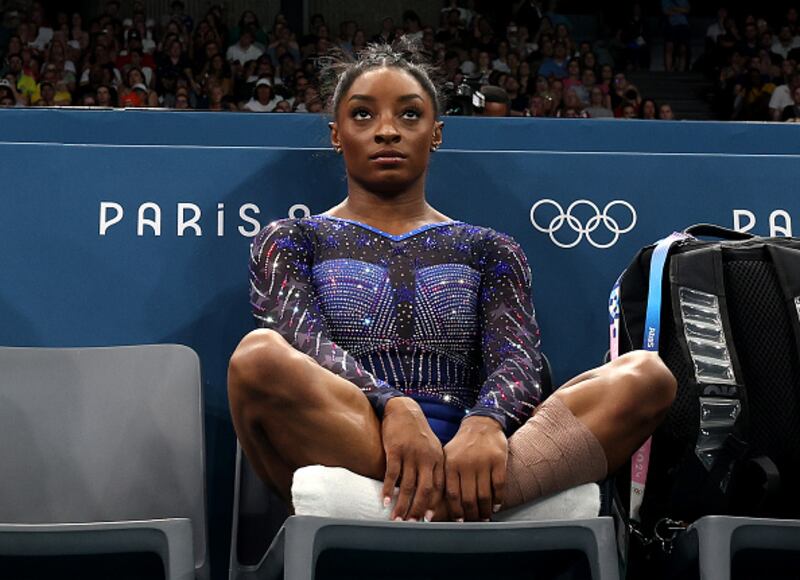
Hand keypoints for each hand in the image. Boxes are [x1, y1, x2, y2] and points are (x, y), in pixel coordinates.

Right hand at [381, 397, 444, 520]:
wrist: (403, 409)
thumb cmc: (416, 432)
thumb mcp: (431, 447)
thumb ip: (432, 467)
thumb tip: (429, 492)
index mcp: (438, 458)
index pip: (438, 487)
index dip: (433, 504)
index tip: (428, 519)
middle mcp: (426, 457)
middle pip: (424, 489)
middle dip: (417, 509)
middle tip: (411, 524)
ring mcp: (411, 453)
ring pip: (407, 485)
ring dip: (401, 504)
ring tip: (396, 518)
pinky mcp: (395, 449)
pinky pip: (392, 474)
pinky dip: (388, 489)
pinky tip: (384, 501)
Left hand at [443, 416, 507, 520]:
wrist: (481, 425)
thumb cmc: (462, 446)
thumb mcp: (447, 457)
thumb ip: (443, 478)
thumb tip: (435, 506)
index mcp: (450, 464)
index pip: (453, 494)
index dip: (456, 511)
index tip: (460, 521)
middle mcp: (466, 464)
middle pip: (469, 498)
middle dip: (472, 514)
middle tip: (474, 522)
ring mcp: (483, 462)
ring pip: (485, 495)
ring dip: (485, 510)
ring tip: (485, 517)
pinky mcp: (498, 460)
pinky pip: (499, 486)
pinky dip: (498, 499)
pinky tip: (497, 506)